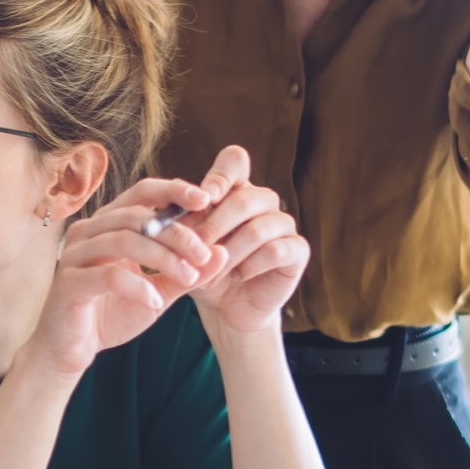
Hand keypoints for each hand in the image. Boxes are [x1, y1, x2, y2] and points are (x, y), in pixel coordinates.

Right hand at [19, 172, 232, 378]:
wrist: (72, 349)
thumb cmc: (113, 313)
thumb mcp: (158, 292)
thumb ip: (186, 274)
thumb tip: (223, 253)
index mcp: (109, 224)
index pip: (142, 193)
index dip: (174, 191)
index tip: (207, 201)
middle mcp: (88, 231)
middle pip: (137, 216)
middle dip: (176, 233)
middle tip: (205, 253)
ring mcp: (75, 254)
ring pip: (124, 240)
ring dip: (163, 258)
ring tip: (189, 278)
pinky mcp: (68, 282)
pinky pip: (108, 275)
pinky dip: (138, 287)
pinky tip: (156, 302)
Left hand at [174, 146, 308, 339]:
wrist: (225, 307)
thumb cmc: (204, 268)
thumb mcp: (186, 244)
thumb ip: (182, 223)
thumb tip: (172, 208)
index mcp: (235, 189)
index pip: (235, 161)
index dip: (220, 176)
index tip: (204, 197)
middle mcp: (263, 200)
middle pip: (243, 200)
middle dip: (213, 227)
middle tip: (193, 251)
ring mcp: (284, 224)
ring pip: (257, 230)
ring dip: (228, 254)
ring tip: (208, 273)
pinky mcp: (297, 250)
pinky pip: (275, 251)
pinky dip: (249, 266)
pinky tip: (237, 276)